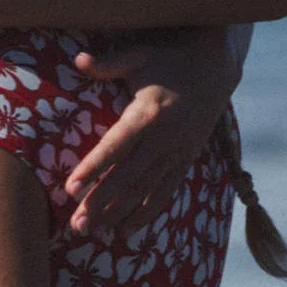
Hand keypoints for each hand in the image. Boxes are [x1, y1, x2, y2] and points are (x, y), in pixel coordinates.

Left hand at [64, 28, 242, 235]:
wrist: (216, 68)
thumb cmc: (169, 59)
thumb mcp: (139, 55)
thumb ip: (109, 63)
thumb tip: (78, 60)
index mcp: (149, 111)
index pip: (116, 145)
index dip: (93, 168)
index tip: (71, 188)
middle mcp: (165, 137)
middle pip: (128, 176)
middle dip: (100, 202)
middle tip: (76, 224)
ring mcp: (178, 152)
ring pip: (145, 190)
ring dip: (119, 213)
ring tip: (94, 232)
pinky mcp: (186, 160)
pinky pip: (166, 192)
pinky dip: (147, 213)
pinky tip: (126, 230)